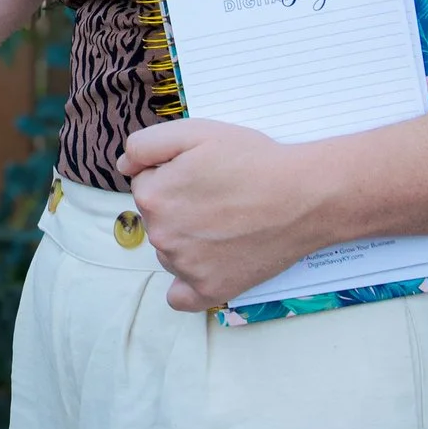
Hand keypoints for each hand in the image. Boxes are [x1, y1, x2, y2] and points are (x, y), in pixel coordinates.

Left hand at [119, 119, 330, 311]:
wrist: (305, 195)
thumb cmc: (252, 160)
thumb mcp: (194, 131)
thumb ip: (145, 145)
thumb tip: (123, 165)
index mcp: (153, 196)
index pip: (145, 185)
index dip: (172, 174)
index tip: (202, 173)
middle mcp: (162, 236)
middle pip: (156, 218)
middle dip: (177, 205)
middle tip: (218, 196)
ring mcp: (186, 267)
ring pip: (169, 251)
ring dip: (185, 240)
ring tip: (225, 223)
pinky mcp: (212, 289)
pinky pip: (180, 297)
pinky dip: (186, 285)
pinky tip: (201, 268)